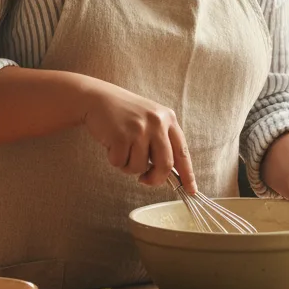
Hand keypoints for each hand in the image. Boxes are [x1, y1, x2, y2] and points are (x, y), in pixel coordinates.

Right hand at [80, 78, 196, 193]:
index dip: (187, 174)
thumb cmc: (125, 114)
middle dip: (155, 179)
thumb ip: (161, 141)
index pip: (182, 152)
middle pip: (165, 164)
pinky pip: (121, 163)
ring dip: (128, 166)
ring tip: (122, 148)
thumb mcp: (150, 120)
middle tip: (145, 180)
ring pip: (140, 167)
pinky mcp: (121, 135)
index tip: (191, 190)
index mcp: (168, 118)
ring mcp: (139, 129)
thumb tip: (169, 173)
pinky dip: (115, 160)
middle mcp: (157, 122)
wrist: (98, 98)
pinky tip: (112, 145)